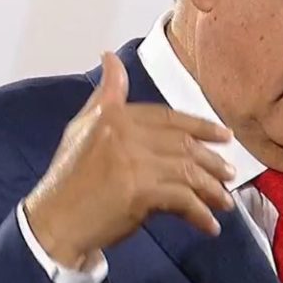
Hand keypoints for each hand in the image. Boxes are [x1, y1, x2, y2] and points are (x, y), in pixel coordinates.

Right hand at [23, 52, 236, 266]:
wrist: (52, 222)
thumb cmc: (68, 179)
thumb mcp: (81, 127)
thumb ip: (106, 95)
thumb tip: (111, 57)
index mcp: (114, 116)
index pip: (168, 117)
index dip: (200, 126)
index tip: (225, 136)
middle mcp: (126, 133)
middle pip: (183, 144)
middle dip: (212, 160)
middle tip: (230, 174)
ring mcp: (134, 162)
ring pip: (188, 171)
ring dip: (212, 189)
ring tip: (225, 202)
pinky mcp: (140, 192)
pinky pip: (183, 200)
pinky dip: (200, 214)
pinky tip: (210, 225)